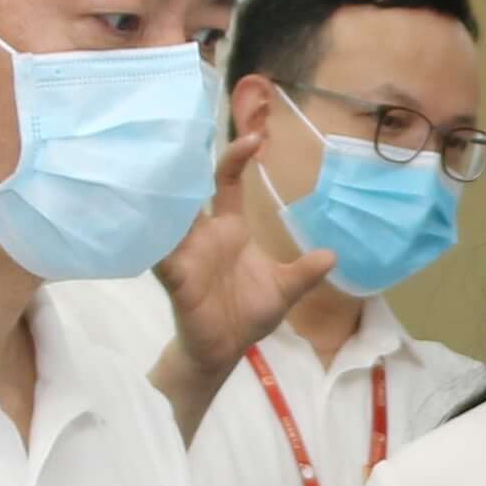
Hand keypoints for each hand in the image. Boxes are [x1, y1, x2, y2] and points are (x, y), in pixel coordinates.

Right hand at [156, 129, 337, 377]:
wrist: (223, 351)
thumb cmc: (247, 315)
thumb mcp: (284, 291)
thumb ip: (304, 273)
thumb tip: (333, 255)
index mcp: (229, 229)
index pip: (228, 183)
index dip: (237, 159)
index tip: (254, 137)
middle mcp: (204, 234)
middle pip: (192, 188)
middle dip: (190, 163)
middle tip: (190, 134)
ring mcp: (186, 253)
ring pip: (171, 213)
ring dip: (168, 192)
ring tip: (165, 163)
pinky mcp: (175, 276)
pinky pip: (160, 252)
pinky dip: (155, 238)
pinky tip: (153, 220)